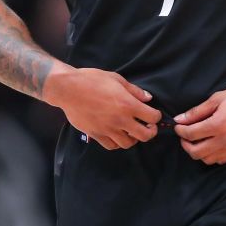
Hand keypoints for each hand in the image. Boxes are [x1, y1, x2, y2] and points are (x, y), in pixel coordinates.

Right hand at [46, 67, 160, 149]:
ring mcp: (107, 129)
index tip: (154, 114)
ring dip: (133, 138)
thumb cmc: (92, 80)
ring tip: (131, 130)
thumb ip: (134, 90)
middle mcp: (120, 120)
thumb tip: (148, 98)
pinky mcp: (96, 135)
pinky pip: (111, 146)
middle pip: (145, 136)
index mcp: (127, 104)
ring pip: (128, 144)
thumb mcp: (116, 79)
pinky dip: (117, 142)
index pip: (152, 117)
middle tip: (148, 126)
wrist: (68, 89)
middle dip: (150, 132)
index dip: (156, 116)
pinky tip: (117, 134)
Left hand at [173, 84, 225, 164]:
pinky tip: (211, 144)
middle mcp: (225, 140)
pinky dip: (211, 155)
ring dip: (198, 152)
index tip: (178, 126)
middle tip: (184, 135)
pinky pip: (220, 160)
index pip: (191, 134)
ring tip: (197, 140)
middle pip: (196, 152)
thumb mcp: (218, 98)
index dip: (180, 131)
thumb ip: (198, 111)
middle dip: (185, 144)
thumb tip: (180, 119)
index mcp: (218, 125)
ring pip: (207, 159)